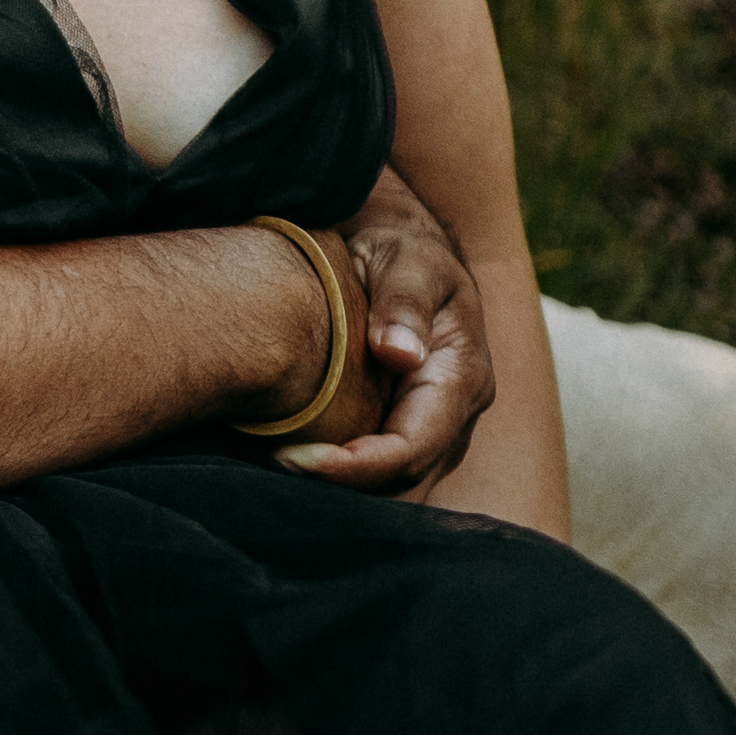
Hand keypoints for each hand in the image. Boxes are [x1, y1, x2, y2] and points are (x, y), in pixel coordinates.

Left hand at [279, 166, 494, 492]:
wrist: (402, 244)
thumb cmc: (401, 246)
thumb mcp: (407, 257)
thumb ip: (404, 300)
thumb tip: (401, 353)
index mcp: (462, 376)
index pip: (412, 448)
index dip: (356, 467)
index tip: (293, 458)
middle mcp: (455, 415)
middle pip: (403, 481)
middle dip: (342, 486)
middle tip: (273, 464)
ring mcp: (435, 429)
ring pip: (393, 487)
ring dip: (340, 490)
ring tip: (277, 465)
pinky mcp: (408, 431)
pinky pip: (380, 474)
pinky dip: (342, 477)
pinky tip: (293, 459)